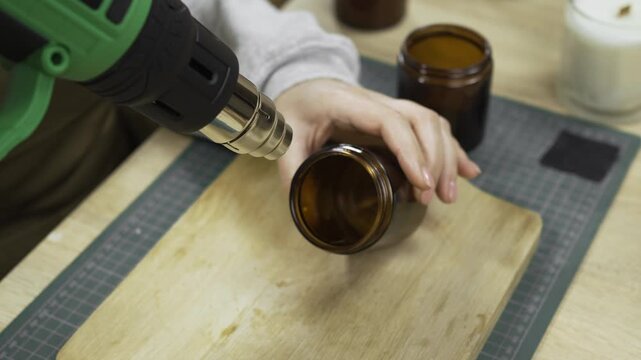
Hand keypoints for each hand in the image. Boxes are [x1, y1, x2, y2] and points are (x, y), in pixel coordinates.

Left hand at [276, 79, 481, 204]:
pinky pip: (431, 130)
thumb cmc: (295, 110)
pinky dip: (451, 150)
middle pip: (422, 121)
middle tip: (434, 197)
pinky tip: (467, 171)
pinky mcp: (397, 120)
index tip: (421, 183)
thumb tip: (305, 205)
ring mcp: (390, 109)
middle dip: (436, 159)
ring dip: (448, 158)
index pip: (391, 122)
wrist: (303, 87)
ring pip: (432, 124)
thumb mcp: (286, 137)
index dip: (411, 151)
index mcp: (350, 104)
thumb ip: (292, 170)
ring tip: (448, 195)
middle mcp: (377, 102)